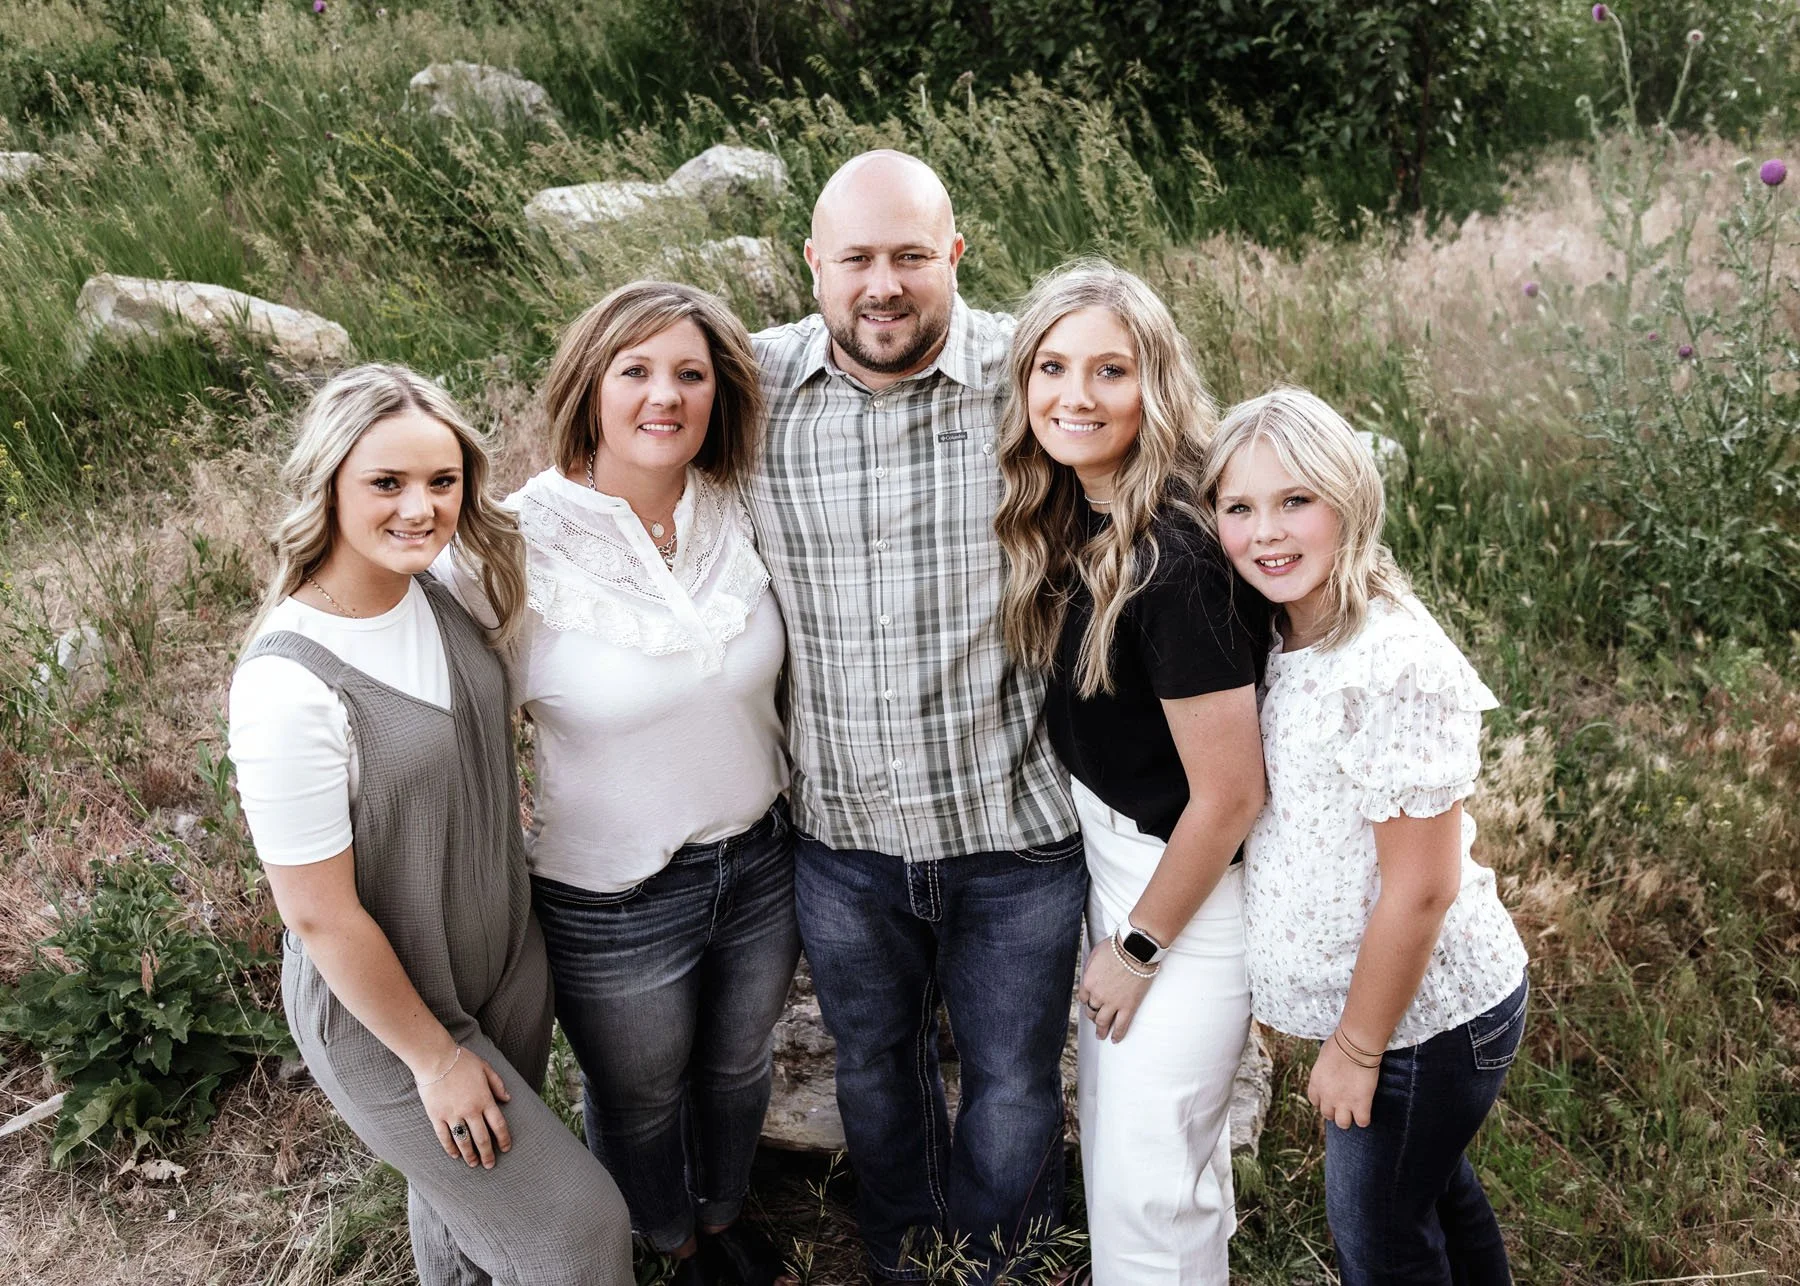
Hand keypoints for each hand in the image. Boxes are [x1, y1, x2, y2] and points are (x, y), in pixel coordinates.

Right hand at [416, 1046, 513, 1167]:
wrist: (435, 1058)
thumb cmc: (462, 1061)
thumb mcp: (485, 1068)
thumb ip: (497, 1084)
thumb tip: (507, 1098)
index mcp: (484, 1099)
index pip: (498, 1125)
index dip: (504, 1139)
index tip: (506, 1148)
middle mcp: (470, 1110)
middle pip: (482, 1138)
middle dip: (488, 1154)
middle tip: (490, 1165)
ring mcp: (453, 1114)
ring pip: (464, 1141)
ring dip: (470, 1155)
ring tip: (473, 1164)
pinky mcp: (437, 1116)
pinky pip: (444, 1137)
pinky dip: (450, 1148)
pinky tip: (455, 1155)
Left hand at [1077, 937, 1155, 1042]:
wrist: (1136, 950)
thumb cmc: (1116, 947)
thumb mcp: (1095, 954)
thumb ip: (1090, 968)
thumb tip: (1090, 974)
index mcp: (1088, 982)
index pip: (1083, 998)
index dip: (1087, 1001)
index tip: (1090, 1003)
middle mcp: (1098, 995)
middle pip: (1092, 1011)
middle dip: (1093, 1015)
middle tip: (1095, 1019)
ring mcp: (1113, 1003)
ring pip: (1103, 1021)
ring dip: (1101, 1030)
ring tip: (1101, 1035)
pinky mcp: (1128, 1006)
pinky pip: (1122, 1025)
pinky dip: (1118, 1034)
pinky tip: (1115, 1039)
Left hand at [1306, 1033, 1380, 1129]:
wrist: (1355, 1045)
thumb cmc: (1340, 1043)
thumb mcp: (1323, 1056)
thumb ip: (1324, 1069)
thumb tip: (1330, 1069)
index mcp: (1316, 1083)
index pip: (1315, 1101)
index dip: (1324, 1100)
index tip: (1331, 1096)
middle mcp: (1326, 1096)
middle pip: (1327, 1114)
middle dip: (1335, 1110)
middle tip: (1345, 1103)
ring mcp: (1343, 1102)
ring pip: (1342, 1123)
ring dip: (1348, 1118)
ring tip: (1355, 1110)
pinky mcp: (1361, 1104)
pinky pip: (1362, 1122)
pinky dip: (1364, 1119)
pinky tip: (1366, 1110)